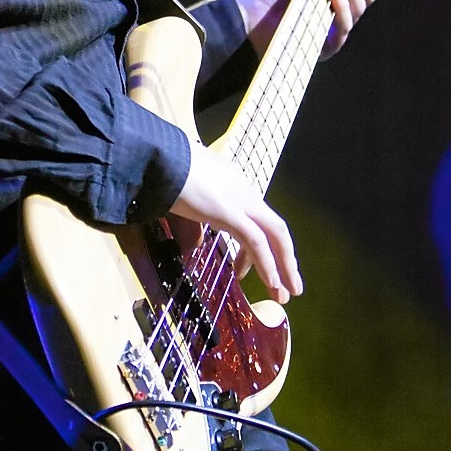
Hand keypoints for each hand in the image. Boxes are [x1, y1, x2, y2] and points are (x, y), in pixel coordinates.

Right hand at [170, 144, 302, 302]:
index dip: (260, 245)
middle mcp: (243, 192)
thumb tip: (191, 246)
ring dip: (283, 267)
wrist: (159, 156)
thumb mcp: (184, 199)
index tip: (249, 267)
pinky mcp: (230, 212)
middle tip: (291, 286)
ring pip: (274, 235)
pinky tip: (271, 283)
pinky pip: (256, 242)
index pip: (257, 218)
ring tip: (284, 294)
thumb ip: (192, 224)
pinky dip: (266, 264)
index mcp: (234, 185)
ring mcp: (240, 200)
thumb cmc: (165, 171)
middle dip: (285, 259)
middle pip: (276, 229)